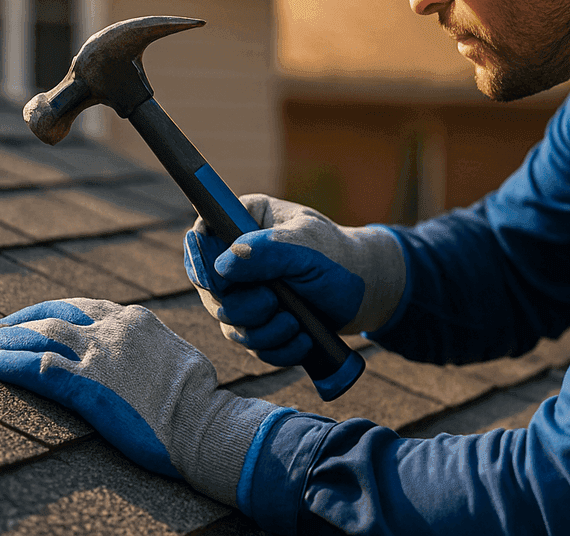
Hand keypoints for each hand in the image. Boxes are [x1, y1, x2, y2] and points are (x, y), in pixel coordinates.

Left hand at [0, 298, 284, 507]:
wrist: (203, 423)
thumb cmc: (199, 399)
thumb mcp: (176, 357)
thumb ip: (151, 347)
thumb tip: (147, 354)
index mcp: (135, 320)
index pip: (81, 307)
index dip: (49, 312)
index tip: (31, 320)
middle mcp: (112, 329)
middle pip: (52, 315)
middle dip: (17, 321)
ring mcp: (97, 356)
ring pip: (38, 335)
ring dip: (4, 339)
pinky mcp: (85, 386)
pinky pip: (36, 368)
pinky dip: (10, 364)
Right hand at [184, 194, 407, 366]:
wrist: (368, 292)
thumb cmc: (340, 258)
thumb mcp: (308, 246)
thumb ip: (267, 251)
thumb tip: (223, 266)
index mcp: (246, 221)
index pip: (202, 236)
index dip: (201, 263)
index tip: (218, 284)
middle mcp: (240, 257)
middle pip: (211, 290)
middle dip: (243, 306)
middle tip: (273, 303)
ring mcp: (248, 291)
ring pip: (230, 323)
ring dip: (263, 332)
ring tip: (296, 324)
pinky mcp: (261, 322)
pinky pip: (252, 345)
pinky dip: (276, 349)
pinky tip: (302, 339)